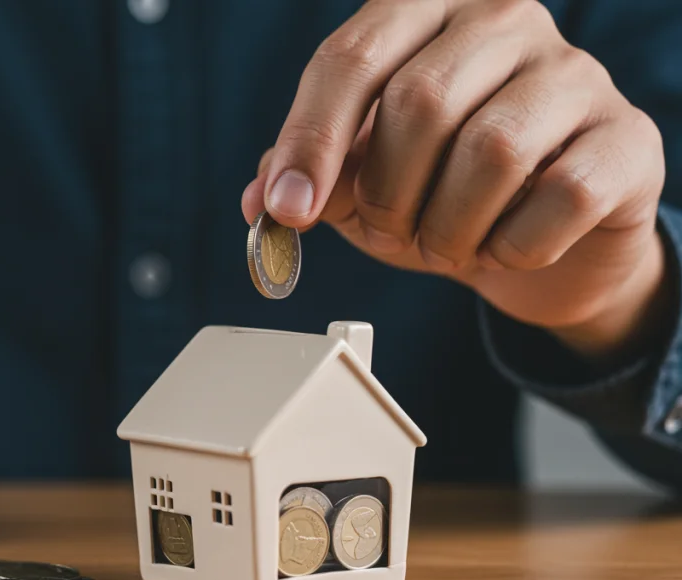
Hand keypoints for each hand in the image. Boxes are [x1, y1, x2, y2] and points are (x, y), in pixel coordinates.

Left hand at [242, 0, 672, 361]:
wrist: (542, 240)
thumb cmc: (438, 192)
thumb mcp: (359, 181)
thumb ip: (307, 177)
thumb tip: (262, 199)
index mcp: (424, 10)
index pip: (351, 59)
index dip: (309, 140)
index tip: (288, 209)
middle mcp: (505, 19)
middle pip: (419, 103)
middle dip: (387, 193)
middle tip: (390, 232)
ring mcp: (576, 72)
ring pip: (493, 151)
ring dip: (449, 228)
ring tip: (445, 245)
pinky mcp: (627, 137)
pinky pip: (560, 199)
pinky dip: (514, 247)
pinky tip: (506, 247)